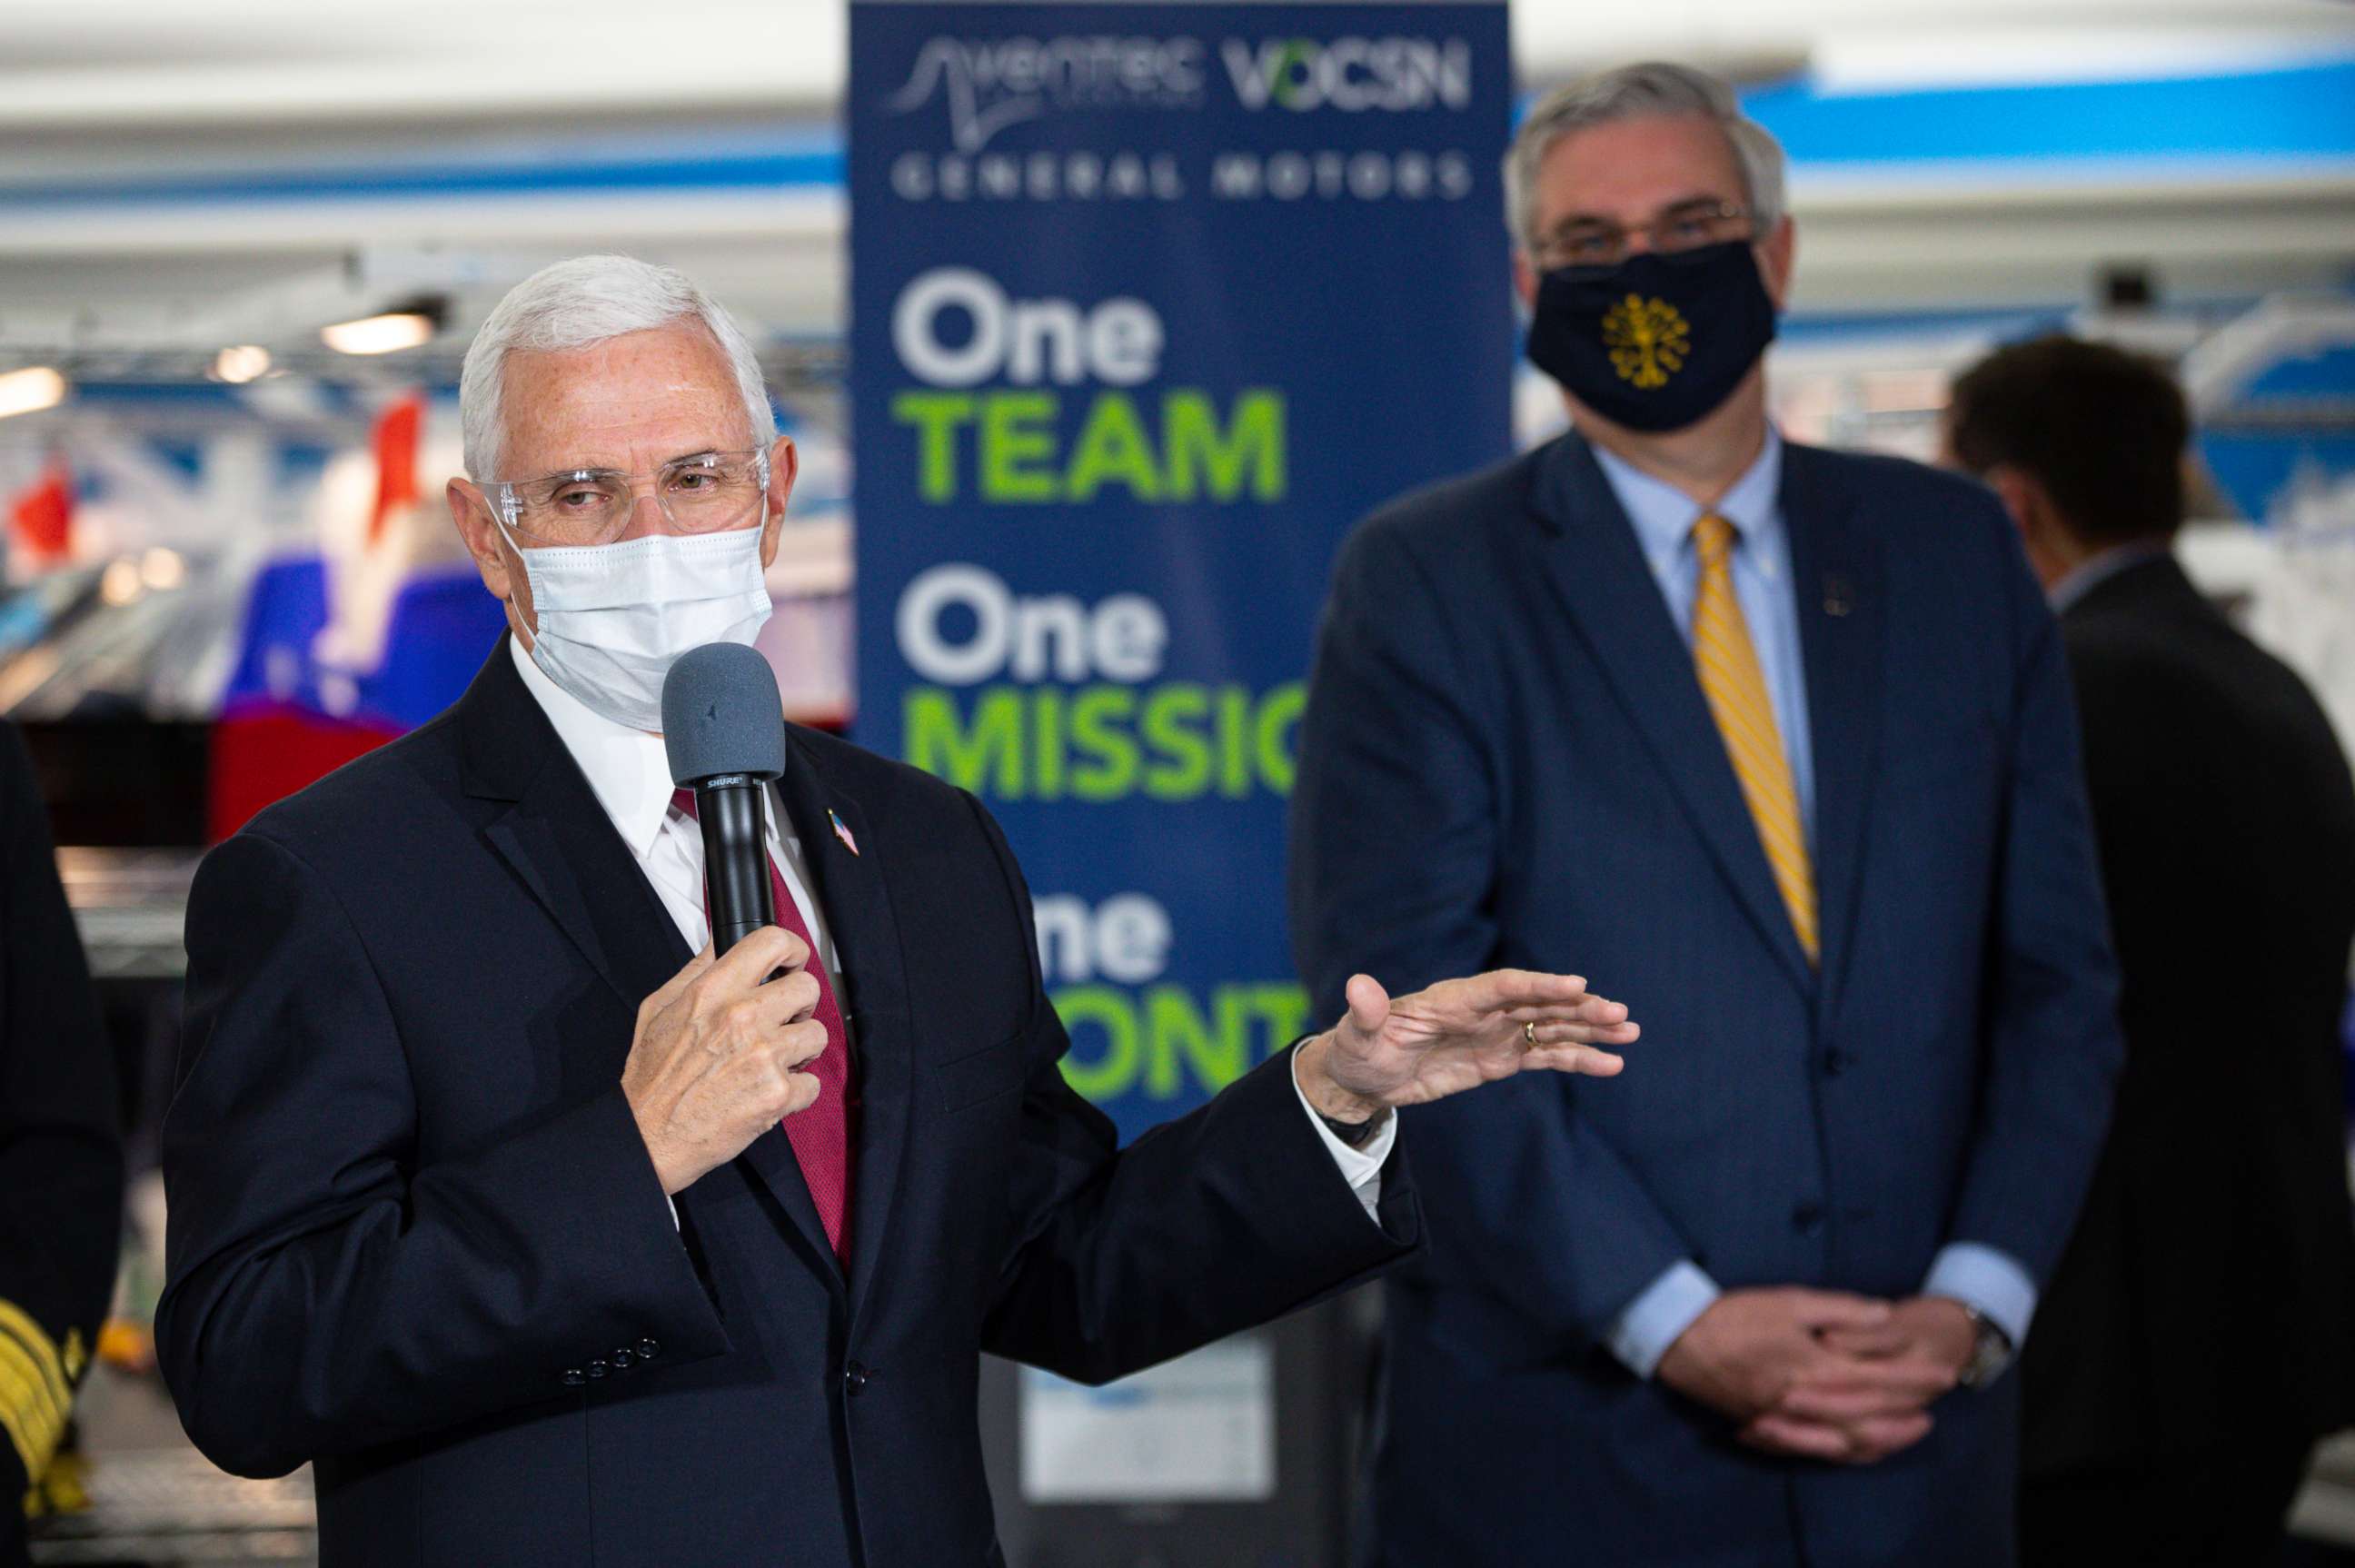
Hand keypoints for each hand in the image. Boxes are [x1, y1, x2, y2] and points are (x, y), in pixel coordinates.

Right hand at [620, 928, 829, 1193]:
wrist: (648, 1135)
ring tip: (776, 1060)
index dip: (791, 949)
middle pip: (808, 987)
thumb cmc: (652, 1077)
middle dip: (800, 1004)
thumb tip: (721, 941)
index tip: (792, 962)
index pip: (772, 942)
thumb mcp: (661, 1008)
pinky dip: (796, 1092)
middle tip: (784, 1020)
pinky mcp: (777, 1094)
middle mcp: (743, 1016)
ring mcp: (764, 1055)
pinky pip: (813, 1083)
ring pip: (817, 1034)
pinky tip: (770, 1092)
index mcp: (714, 990)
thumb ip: (697, 971)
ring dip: (801, 1049)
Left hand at [1293, 970, 1638, 1124]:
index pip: (1504, 986)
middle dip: (1578, 1007)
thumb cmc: (1358, 1049)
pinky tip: (1610, 1065)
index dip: (1539, 985)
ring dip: (1589, 1029)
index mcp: (1452, 998)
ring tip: (1629, 1033)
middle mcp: (1481, 1010)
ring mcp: (1494, 1033)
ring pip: (1550, 1026)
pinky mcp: (1499, 1058)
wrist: (1363, 1076)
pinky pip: (1545, 1055)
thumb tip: (1358, 986)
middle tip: (1619, 1013)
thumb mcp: (1357, 1034)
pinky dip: (1577, 1058)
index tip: (1576, 986)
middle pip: (1538, 1003)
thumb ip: (1366, 1012)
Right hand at [1744, 1297, 1972, 1462]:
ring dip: (1886, 1436)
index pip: (1880, 1377)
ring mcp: (1791, 1421)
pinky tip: (1863, 1446)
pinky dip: (1849, 1451)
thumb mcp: (1789, 1301)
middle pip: (1872, 1414)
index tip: (1944, 1374)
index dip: (1915, 1377)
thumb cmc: (1734, 1316)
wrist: (1681, 1342)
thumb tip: (1884, 1314)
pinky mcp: (1773, 1427)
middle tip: (1939, 1403)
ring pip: (1850, 1439)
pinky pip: (1820, 1449)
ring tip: (1913, 1429)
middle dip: (1909, 1409)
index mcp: (1816, 1368)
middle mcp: (1809, 1402)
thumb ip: (1840, 1310)